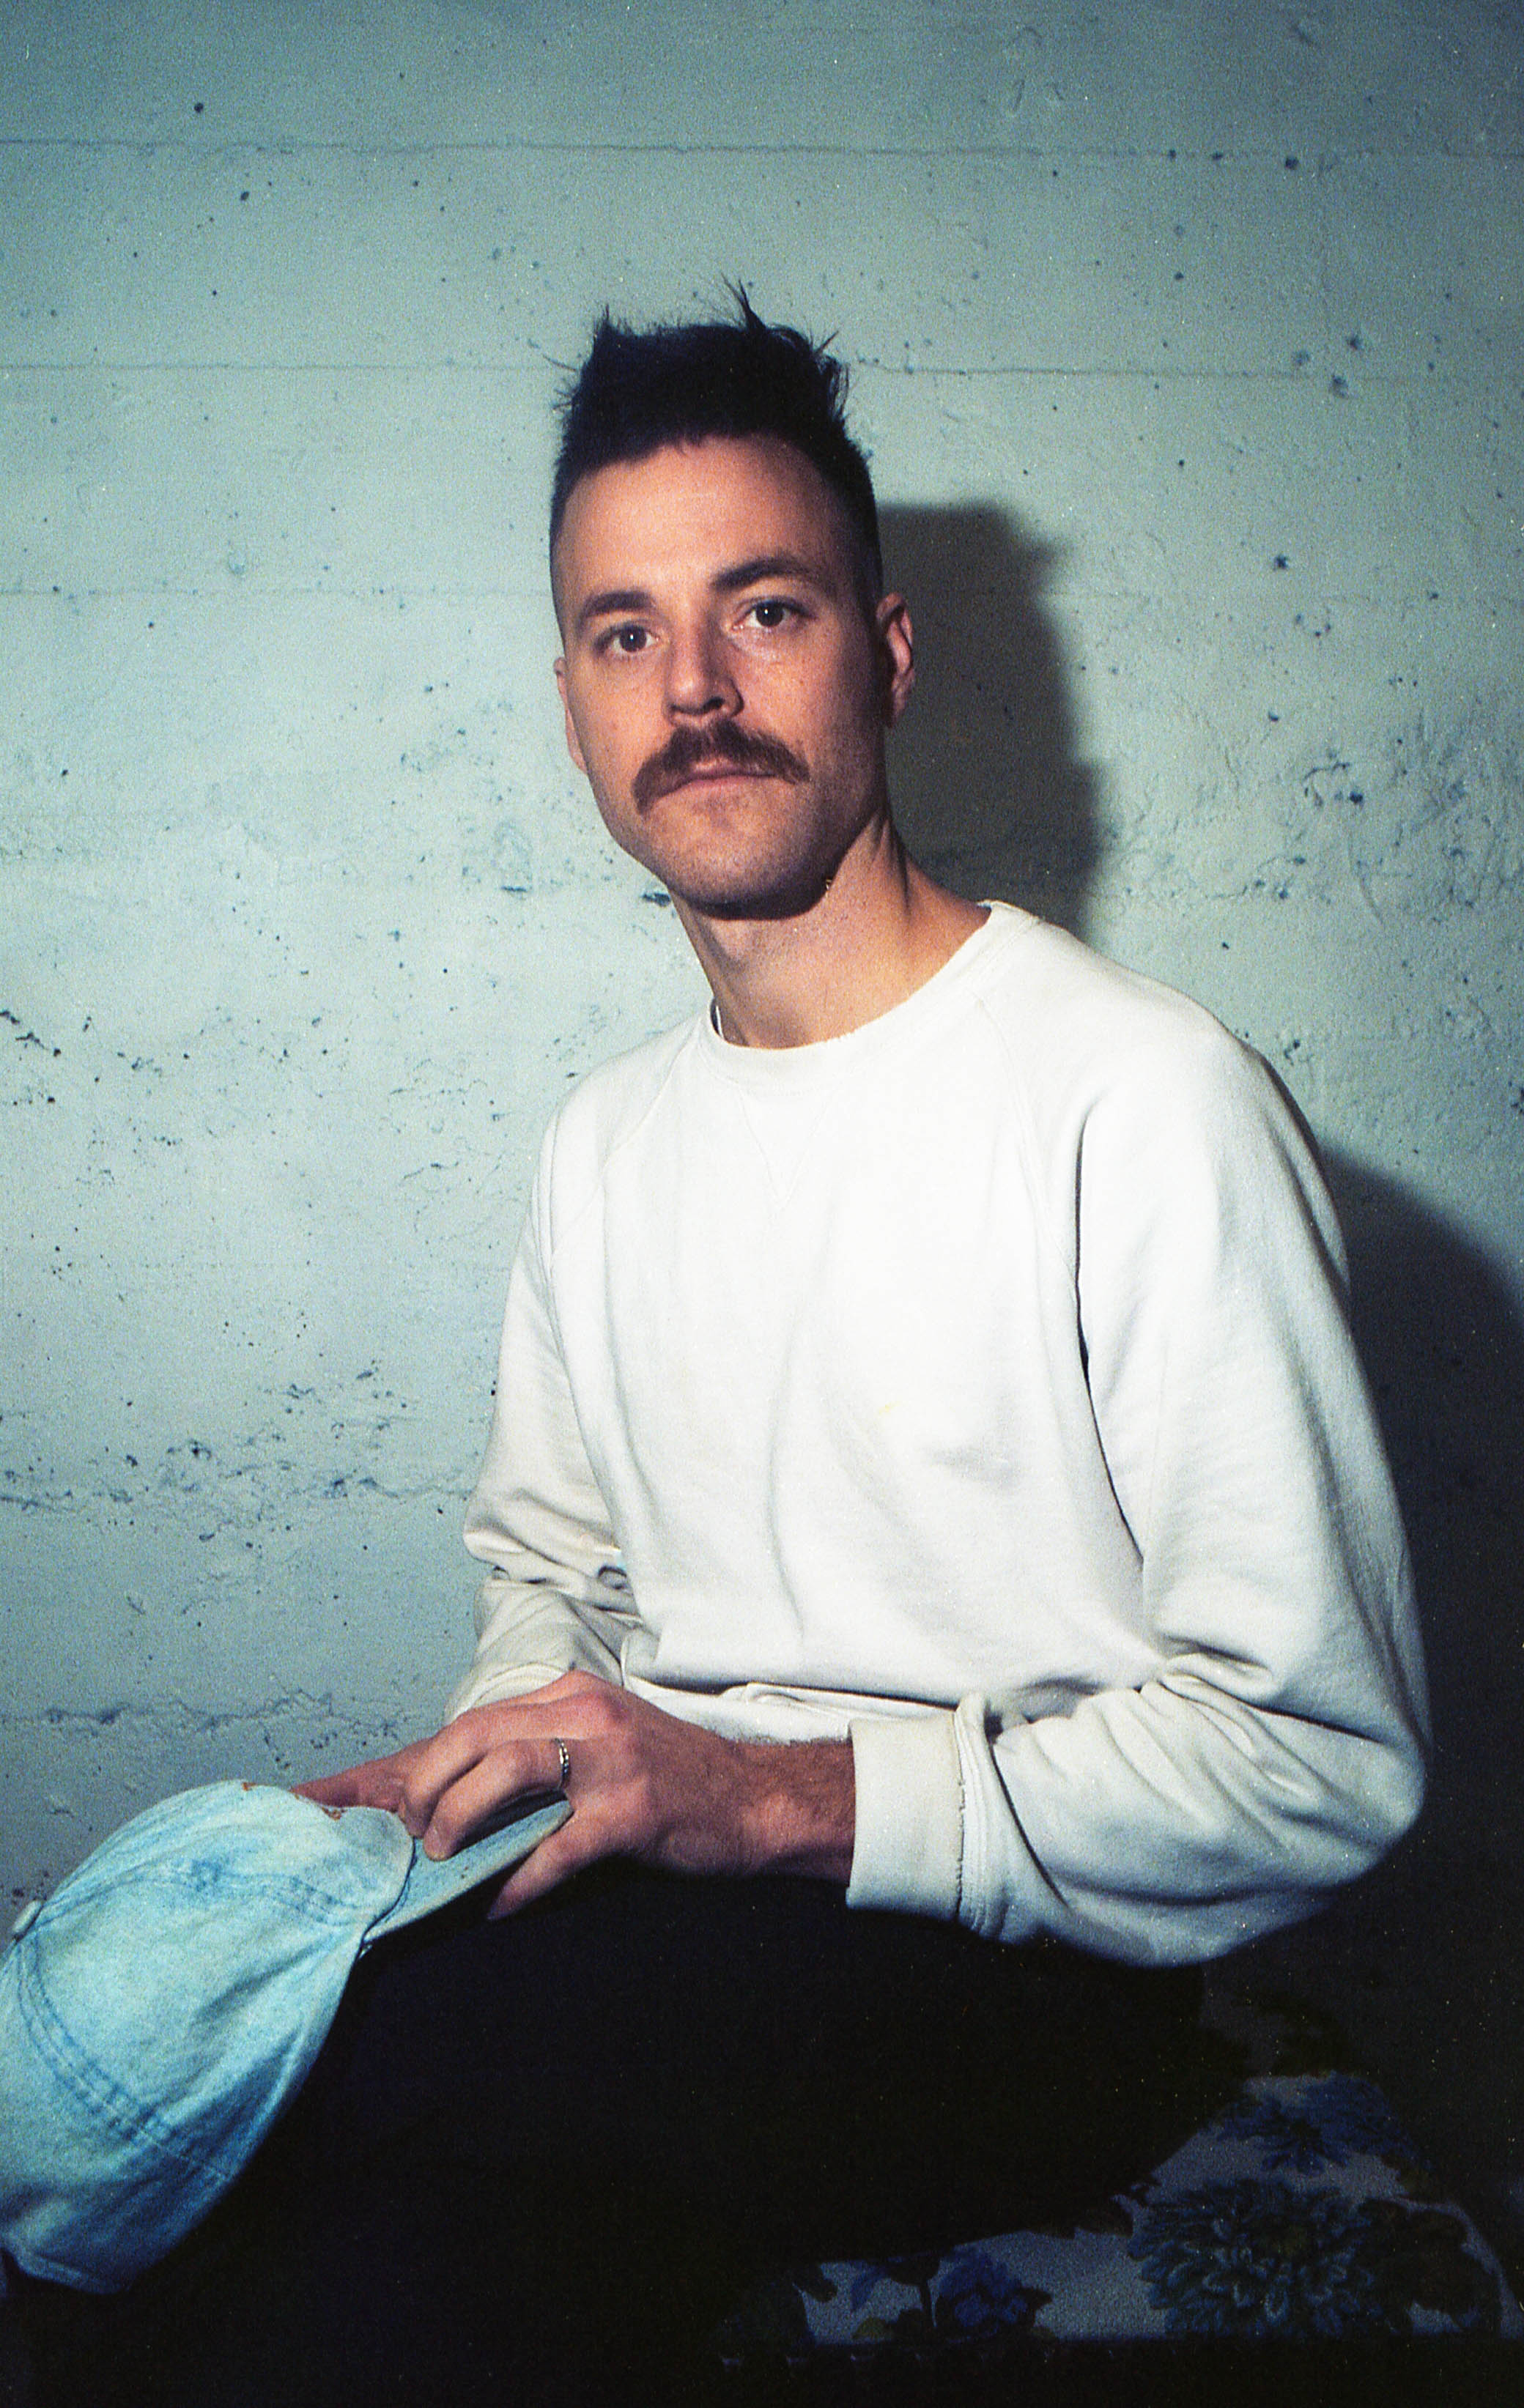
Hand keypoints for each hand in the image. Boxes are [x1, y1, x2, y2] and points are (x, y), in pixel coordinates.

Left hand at [295, 1670, 854, 1913]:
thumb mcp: (593, 1748)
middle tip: (395, 1834)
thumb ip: (528, 1758)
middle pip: (475, 1733)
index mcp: (565, 1695)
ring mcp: (611, 1759)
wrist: (755, 1800)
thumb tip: (440, 1800)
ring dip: (460, 1816)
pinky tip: (501, 1904)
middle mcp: (583, 1714)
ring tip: (436, 1859)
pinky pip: (560, 1845)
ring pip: (510, 1769)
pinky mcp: (633, 1809)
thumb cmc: (666, 1781)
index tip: (331, 1799)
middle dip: (421, 1785)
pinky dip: (523, 1877)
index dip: (399, 1765)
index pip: (465, 1724)